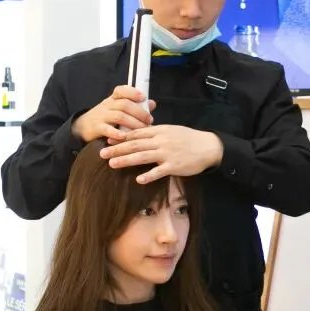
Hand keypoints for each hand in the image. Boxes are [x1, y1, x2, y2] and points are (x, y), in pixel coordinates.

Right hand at [72, 85, 155, 142]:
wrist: (82, 128)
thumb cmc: (105, 118)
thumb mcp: (118, 110)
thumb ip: (135, 107)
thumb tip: (152, 103)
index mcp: (113, 99)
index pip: (121, 90)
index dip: (132, 92)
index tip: (143, 97)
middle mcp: (107, 105)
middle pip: (124, 104)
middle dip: (139, 112)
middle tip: (149, 120)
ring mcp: (101, 116)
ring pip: (119, 116)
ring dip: (133, 123)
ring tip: (142, 129)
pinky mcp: (96, 128)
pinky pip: (107, 129)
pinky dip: (116, 133)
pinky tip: (124, 137)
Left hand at [99, 124, 222, 183]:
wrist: (208, 146)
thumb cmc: (188, 139)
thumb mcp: (171, 130)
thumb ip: (155, 133)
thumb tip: (139, 135)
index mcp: (159, 131)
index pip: (136, 133)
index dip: (120, 137)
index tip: (107, 140)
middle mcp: (161, 141)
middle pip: (135, 144)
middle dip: (117, 149)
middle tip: (102, 153)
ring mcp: (167, 153)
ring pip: (143, 156)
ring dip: (126, 160)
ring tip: (112, 164)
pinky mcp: (174, 165)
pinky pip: (159, 171)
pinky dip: (149, 175)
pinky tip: (138, 180)